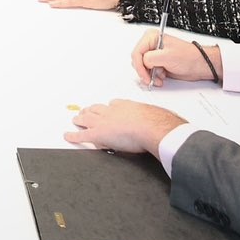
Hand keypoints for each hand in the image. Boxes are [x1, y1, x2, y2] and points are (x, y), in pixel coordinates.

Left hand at [65, 99, 185, 154]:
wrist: (153, 127)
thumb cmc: (159, 123)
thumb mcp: (159, 117)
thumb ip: (161, 120)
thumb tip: (172, 125)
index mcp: (127, 105)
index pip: (114, 105)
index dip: (110, 108)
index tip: (109, 109)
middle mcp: (113, 110)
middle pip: (98, 109)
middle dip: (91, 110)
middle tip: (86, 110)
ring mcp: (104, 121)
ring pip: (87, 118)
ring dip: (80, 118)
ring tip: (76, 119)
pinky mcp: (98, 134)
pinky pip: (82, 135)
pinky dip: (73, 135)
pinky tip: (68, 135)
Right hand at [130, 33, 220, 87]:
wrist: (199, 65)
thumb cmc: (188, 57)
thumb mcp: (167, 56)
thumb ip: (150, 58)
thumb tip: (142, 63)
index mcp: (152, 37)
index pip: (136, 52)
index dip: (139, 66)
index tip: (145, 76)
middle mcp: (151, 45)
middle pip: (138, 60)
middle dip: (145, 71)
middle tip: (151, 78)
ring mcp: (154, 55)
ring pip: (142, 68)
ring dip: (150, 75)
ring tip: (160, 78)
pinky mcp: (158, 63)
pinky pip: (149, 72)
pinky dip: (154, 77)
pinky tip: (162, 78)